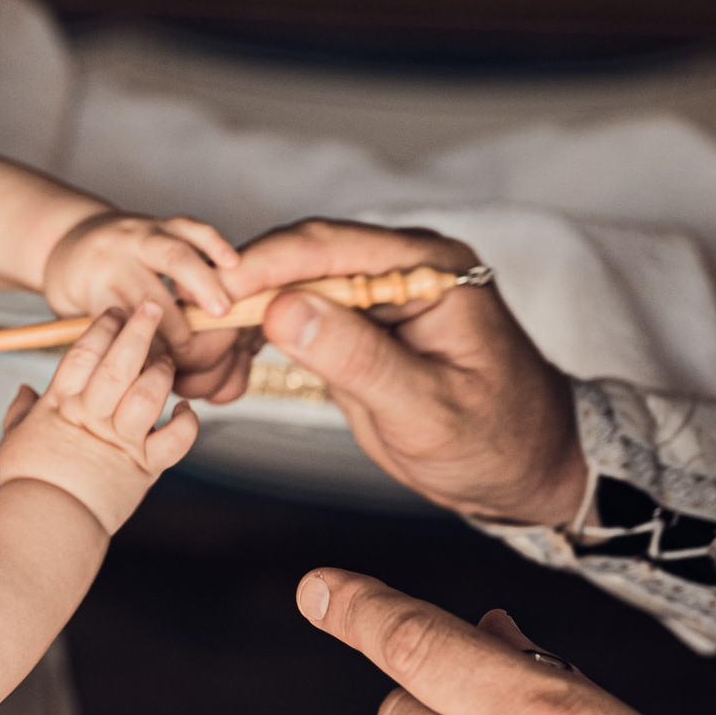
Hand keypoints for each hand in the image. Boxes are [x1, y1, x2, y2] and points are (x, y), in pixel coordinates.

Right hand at [0, 301, 198, 533]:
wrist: (45, 525)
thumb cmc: (28, 481)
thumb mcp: (14, 438)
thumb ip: (20, 410)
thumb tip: (23, 389)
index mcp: (61, 405)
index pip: (83, 354)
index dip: (101, 328)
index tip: (114, 310)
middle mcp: (93, 417)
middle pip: (119, 364)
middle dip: (139, 331)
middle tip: (154, 306)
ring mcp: (121, 441)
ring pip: (149, 394)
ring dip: (162, 372)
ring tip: (167, 359)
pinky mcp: (144, 467)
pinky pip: (175, 440)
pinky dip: (187, 423)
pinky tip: (186, 409)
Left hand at [42, 210, 253, 401]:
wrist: (65, 236)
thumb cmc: (79, 286)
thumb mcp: (75, 316)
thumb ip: (107, 342)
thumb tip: (146, 381)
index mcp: (94, 283)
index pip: (123, 321)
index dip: (144, 348)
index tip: (161, 372)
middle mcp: (116, 258)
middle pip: (149, 292)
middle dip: (174, 326)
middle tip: (191, 351)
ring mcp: (140, 235)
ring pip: (172, 255)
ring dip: (201, 285)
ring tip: (222, 312)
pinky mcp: (161, 221)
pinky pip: (189, 226)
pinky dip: (212, 243)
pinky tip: (232, 262)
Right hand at [228, 219, 581, 524]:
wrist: (527, 468)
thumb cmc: (498, 440)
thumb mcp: (429, 409)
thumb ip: (358, 358)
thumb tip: (284, 310)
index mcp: (430, 267)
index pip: (331, 246)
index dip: (265, 265)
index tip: (212, 293)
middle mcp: (400, 265)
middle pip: (301, 257)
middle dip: (240, 289)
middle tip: (188, 325)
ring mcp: (377, 291)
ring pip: (289, 284)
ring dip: (241, 313)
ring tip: (199, 349)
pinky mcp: (359, 321)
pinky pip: (296, 313)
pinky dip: (258, 334)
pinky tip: (226, 360)